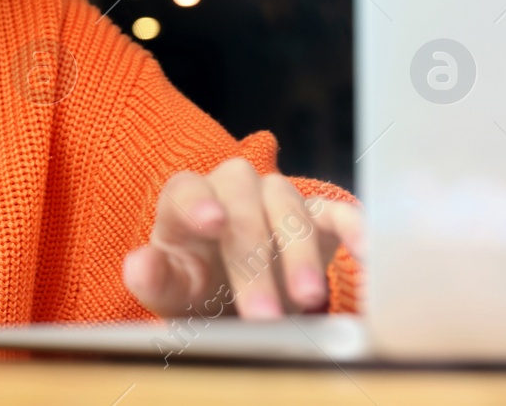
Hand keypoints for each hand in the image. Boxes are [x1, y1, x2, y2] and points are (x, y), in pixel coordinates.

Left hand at [121, 157, 364, 319]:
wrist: (242, 298)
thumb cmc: (199, 288)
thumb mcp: (173, 291)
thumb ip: (155, 280)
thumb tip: (137, 267)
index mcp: (186, 203)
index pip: (186, 190)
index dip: (199, 204)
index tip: (212, 223)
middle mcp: (232, 190)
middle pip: (243, 207)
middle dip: (255, 262)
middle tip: (263, 315)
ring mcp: (276, 198)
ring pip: (289, 208)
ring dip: (300, 255)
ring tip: (306, 300)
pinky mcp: (318, 215)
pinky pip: (337, 213)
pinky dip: (355, 230)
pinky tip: (368, 254)